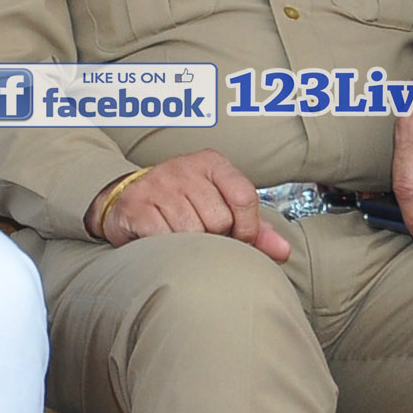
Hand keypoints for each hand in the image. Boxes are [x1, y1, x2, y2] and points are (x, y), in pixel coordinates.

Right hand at [90, 149, 290, 261]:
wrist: (127, 200)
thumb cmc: (183, 206)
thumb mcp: (220, 207)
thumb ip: (254, 228)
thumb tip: (284, 250)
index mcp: (211, 162)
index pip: (245, 197)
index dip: (247, 228)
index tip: (238, 238)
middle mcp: (183, 167)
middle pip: (220, 219)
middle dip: (215, 238)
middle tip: (202, 237)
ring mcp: (157, 184)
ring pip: (193, 232)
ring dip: (189, 245)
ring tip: (180, 238)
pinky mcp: (135, 206)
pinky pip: (164, 238)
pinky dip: (166, 247)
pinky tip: (162, 241)